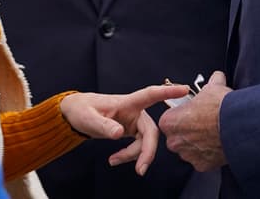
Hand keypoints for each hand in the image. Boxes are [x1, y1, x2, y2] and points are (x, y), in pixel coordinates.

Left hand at [59, 84, 189, 175]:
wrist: (75, 114)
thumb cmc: (81, 109)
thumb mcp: (88, 118)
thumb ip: (104, 125)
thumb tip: (119, 134)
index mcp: (127, 102)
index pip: (150, 95)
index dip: (167, 91)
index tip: (184, 89)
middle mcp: (134, 111)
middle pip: (151, 131)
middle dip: (148, 151)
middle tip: (141, 169)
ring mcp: (134, 121)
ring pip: (146, 141)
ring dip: (134, 155)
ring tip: (114, 161)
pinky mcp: (132, 130)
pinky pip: (138, 145)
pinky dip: (129, 155)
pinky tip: (115, 159)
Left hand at [158, 71, 230, 171]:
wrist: (238, 125)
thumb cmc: (220, 107)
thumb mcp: (213, 87)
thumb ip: (210, 82)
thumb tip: (216, 77)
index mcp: (169, 121)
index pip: (169, 120)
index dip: (181, 116)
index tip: (191, 114)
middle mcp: (174, 140)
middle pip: (177, 136)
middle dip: (188, 132)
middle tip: (202, 124)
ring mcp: (188, 154)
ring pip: (189, 149)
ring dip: (198, 143)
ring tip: (212, 134)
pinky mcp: (201, 165)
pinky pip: (202, 160)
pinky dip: (209, 154)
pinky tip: (218, 144)